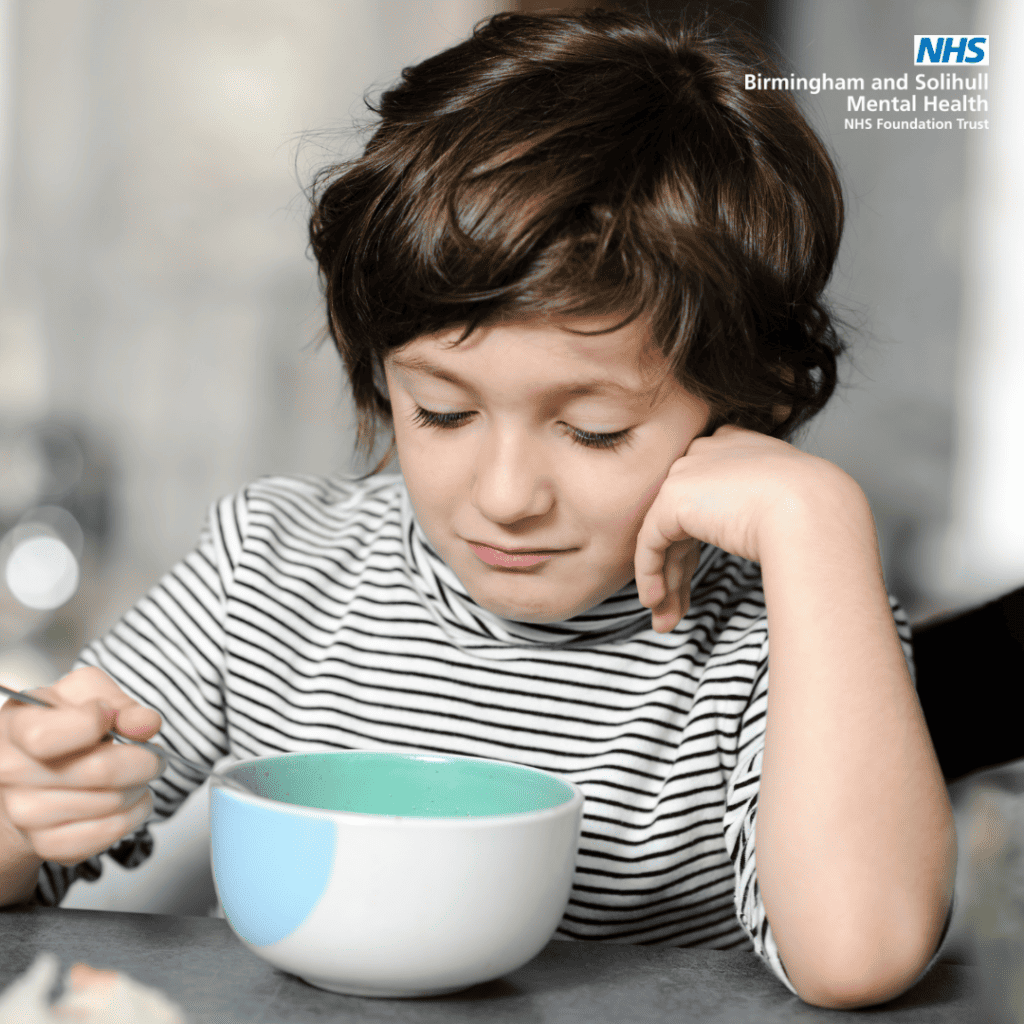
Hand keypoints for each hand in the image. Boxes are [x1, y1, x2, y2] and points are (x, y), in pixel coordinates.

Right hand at [0, 667, 163, 867]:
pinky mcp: (47, 844)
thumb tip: (145, 725)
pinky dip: (134, 814)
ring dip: (140, 786)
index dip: (98, 721)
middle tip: (152, 754)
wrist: (32, 769)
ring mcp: (26, 814)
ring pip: (112, 804)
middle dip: (144, 759)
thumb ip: (120, 702)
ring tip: (135, 774)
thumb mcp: (86, 692)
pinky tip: (130, 798)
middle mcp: (12, 773)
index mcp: (16, 726)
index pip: (53, 735)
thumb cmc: (61, 723)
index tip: (109, 717)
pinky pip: (109, 833)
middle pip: (101, 771)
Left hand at [635, 425, 847, 632]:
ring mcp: (687, 471)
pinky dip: (649, 574)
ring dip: (666, 582)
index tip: (693, 582)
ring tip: (665, 621)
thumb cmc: (816, 515)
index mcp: (734, 447)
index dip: (693, 548)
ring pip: (664, 536)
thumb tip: (733, 535)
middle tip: (674, 609)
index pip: (702, 501)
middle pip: (680, 521)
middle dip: (677, 571)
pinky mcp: (673, 497)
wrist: (815, 512)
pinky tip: (655, 602)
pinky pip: (651, 542)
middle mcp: (705, 452)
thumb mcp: (781, 506)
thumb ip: (747, 512)